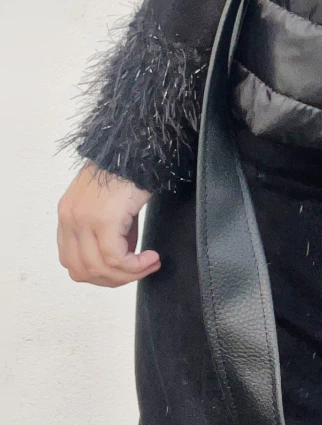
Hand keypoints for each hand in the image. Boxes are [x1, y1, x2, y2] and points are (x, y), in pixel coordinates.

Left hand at [57, 163, 160, 287]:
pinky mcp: (103, 220)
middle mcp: (70, 219)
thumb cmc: (127, 167)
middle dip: (113, 279)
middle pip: (82, 270)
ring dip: (128, 274)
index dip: (98, 273)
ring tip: (149, 265)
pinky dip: (135, 266)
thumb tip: (126, 252)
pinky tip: (150, 258)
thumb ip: (109, 228)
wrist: (136, 145)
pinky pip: (116, 258)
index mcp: (68, 214)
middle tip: (138, 272)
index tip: (122, 270)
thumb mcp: (110, 202)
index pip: (72, 260)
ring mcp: (83, 220)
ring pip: (100, 268)